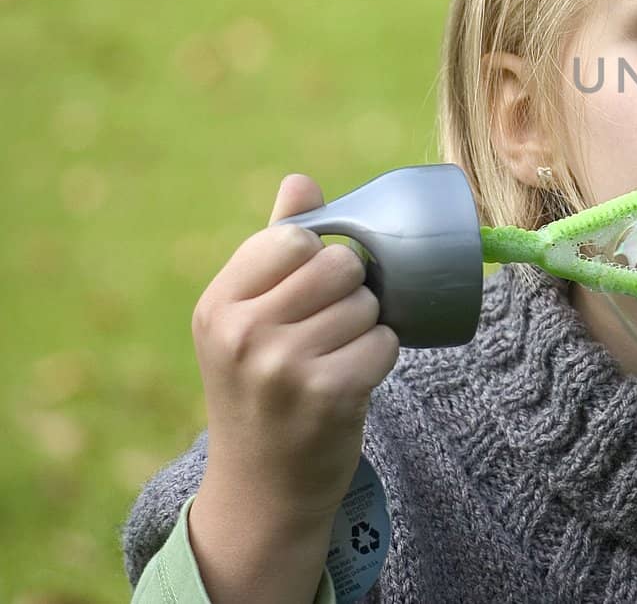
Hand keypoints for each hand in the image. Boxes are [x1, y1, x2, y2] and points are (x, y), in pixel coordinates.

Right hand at [191, 173, 399, 518]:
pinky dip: (380, 357)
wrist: (262, 488)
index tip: (308, 292)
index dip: (319, 257)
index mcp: (219, 304)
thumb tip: (301, 180)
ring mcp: (282, 365)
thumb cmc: (262, 389)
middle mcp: (242, 332)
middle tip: (329, 328)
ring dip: (367, 327)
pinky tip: (352, 381)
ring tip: (335, 358)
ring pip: (368, 304)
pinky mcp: (328, 394)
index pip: (295, 237)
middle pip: (341, 264)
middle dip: (352, 291)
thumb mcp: (248, 319)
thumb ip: (274, 248)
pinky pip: (385, 342)